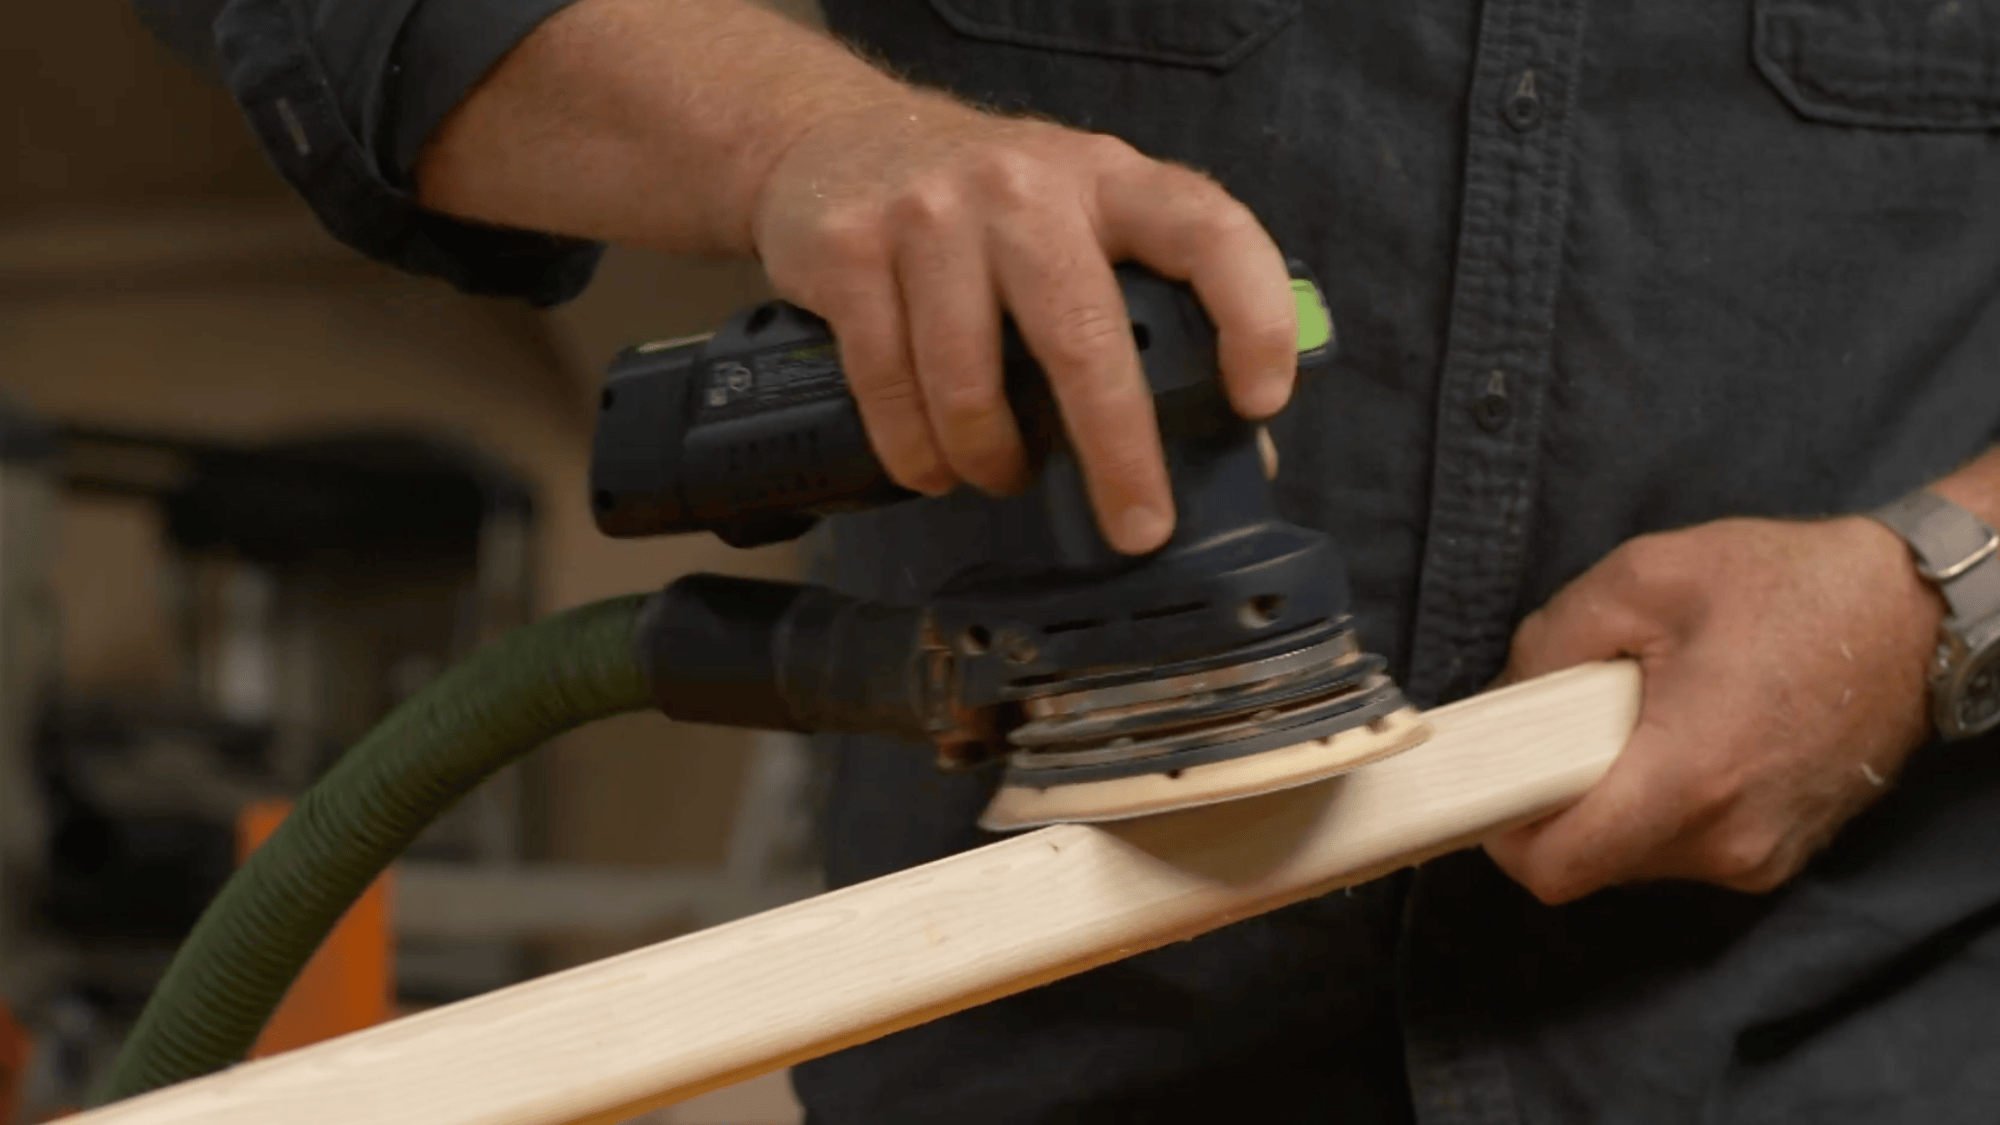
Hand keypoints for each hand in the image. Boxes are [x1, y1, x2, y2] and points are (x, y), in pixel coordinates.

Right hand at [750, 92, 1298, 554]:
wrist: (835, 134)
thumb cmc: (987, 209)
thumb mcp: (1081, 222)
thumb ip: (1147, 308)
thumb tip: (1229, 448)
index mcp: (1110, 180)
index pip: (1210, 233)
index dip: (1251, 318)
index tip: (1258, 402)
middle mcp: (1024, 187)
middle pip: (1083, 335)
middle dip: (1117, 452)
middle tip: (1138, 526)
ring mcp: (930, 215)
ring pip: (971, 381)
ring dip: (992, 460)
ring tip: (1002, 476)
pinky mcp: (849, 251)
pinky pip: (887, 385)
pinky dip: (915, 452)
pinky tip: (931, 466)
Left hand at [1484, 515, 1941, 903]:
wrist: (1914, 615)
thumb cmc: (1786, 587)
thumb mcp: (1642, 577)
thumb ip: (1550, 641)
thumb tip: (1503, 697)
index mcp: (1686, 775)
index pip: (1557, 868)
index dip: (1504, 838)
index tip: (1491, 790)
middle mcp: (1725, 838)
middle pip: (1589, 863)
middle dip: (1556, 805)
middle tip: (1558, 732)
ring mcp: (1759, 856)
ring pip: (1635, 858)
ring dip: (1609, 803)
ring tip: (1627, 724)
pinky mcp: (1779, 855)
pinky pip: (1683, 850)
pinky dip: (1658, 807)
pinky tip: (1675, 740)